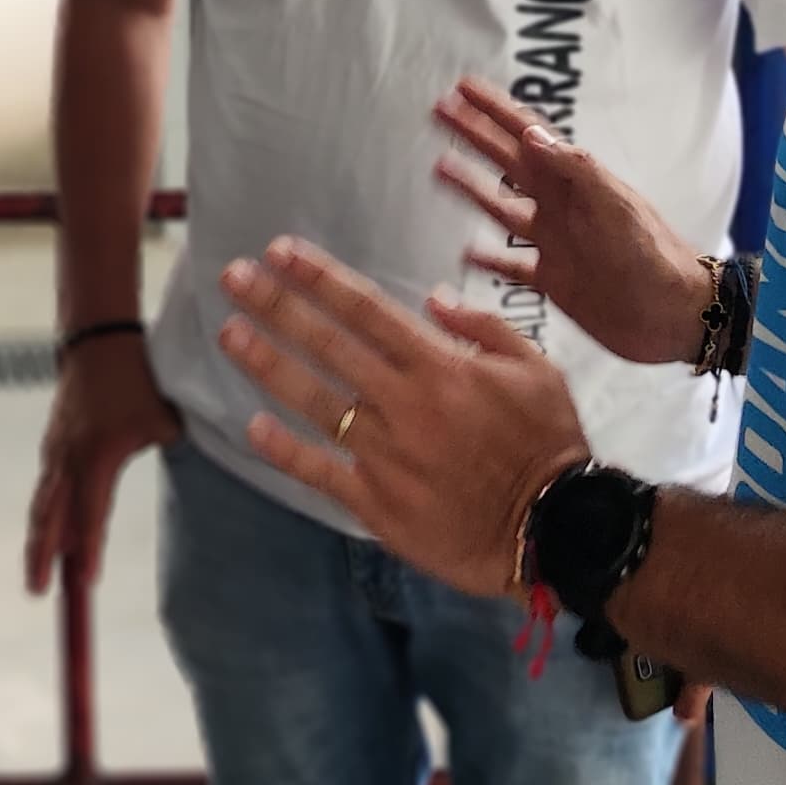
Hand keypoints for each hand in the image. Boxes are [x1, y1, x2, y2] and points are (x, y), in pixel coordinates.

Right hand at [24, 331, 181, 594]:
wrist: (97, 339)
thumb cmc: (137, 379)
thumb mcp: (164, 419)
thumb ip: (173, 455)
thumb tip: (196, 486)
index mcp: (98, 455)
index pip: (91, 512)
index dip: (88, 549)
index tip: (88, 583)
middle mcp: (69, 458)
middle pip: (50, 517)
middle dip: (42, 556)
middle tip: (38, 593)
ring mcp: (56, 451)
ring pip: (45, 505)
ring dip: (41, 541)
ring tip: (38, 578)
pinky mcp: (53, 445)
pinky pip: (48, 489)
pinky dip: (47, 516)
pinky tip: (51, 538)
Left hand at [213, 238, 591, 599]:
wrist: (556, 531)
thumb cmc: (550, 445)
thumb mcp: (538, 370)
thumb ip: (485, 328)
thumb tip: (433, 298)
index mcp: (443, 367)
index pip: (367, 310)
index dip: (319, 278)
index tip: (279, 252)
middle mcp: (407, 405)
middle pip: (329, 346)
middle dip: (276, 306)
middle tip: (232, 277)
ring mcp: (388, 455)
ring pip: (315, 402)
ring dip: (268, 365)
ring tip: (229, 334)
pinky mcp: (378, 504)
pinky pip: (322, 472)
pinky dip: (285, 450)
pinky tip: (251, 428)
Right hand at [433, 79, 716, 363]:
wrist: (676, 315)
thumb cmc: (652, 256)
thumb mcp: (615, 205)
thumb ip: (575, 169)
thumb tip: (531, 134)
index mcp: (575, 183)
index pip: (527, 136)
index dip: (496, 110)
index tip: (464, 87)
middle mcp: (560, 207)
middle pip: (506, 163)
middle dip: (474, 136)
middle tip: (439, 111)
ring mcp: (555, 243)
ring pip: (501, 208)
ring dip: (472, 187)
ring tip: (440, 167)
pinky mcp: (554, 281)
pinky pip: (511, 266)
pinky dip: (488, 258)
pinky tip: (465, 251)